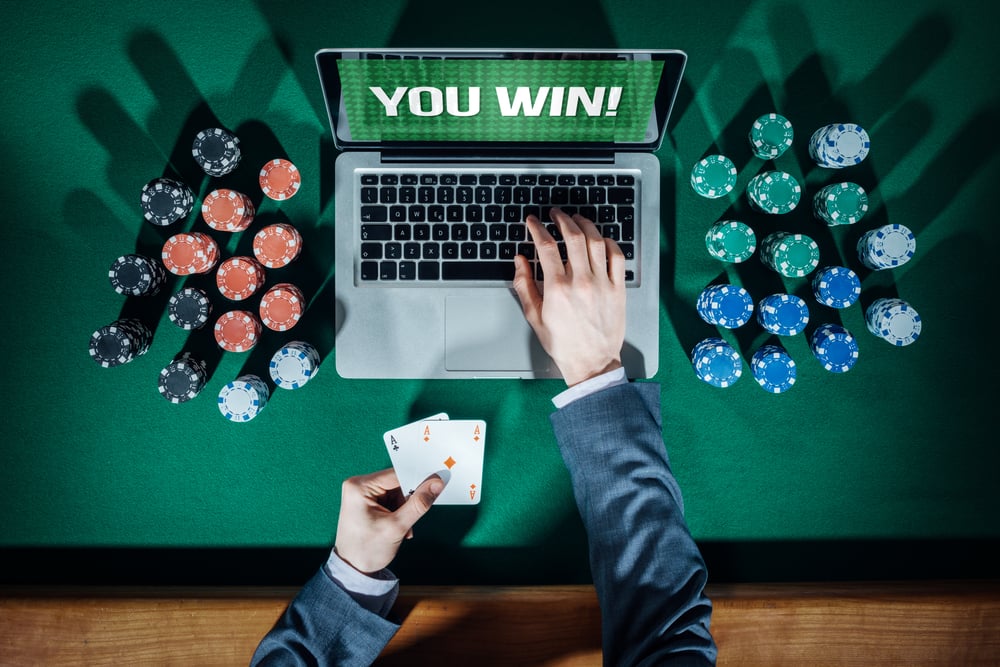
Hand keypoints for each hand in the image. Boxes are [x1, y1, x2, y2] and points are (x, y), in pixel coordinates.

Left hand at [333, 468, 444, 574]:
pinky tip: (398, 528)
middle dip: (408, 501)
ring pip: (396, 493)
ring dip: (404, 510)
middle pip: (396, 483)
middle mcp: (358, 485)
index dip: (417, 481)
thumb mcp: (396, 527)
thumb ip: (418, 504)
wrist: (352, 571)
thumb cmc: (366, 551)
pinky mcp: (366, 502)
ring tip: (402, 529)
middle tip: (411, 519)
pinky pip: (390, 500)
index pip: (396, 475)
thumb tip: (437, 483)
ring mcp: (361, 494)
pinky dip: (398, 513)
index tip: (436, 486)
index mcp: (359, 486)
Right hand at [512, 207, 625, 385]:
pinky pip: (617, 256)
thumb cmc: (563, 343)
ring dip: (585, 225)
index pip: (546, 246)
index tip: (533, 222)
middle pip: (573, 237)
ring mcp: (602, 284)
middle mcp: (581, 282)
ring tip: (576, 220)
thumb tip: (519, 260)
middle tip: (555, 214)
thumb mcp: (534, 317)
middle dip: (561, 219)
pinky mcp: (618, 289)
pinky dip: (608, 242)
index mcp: (557, 288)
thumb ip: (524, 285)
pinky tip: (600, 239)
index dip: (537, 228)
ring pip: (596, 242)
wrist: (591, 363)